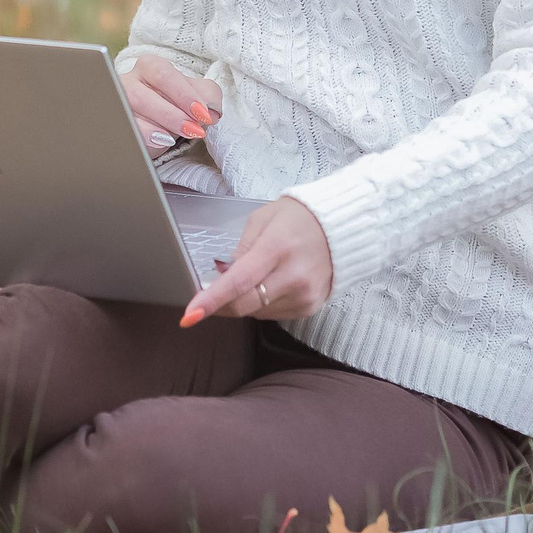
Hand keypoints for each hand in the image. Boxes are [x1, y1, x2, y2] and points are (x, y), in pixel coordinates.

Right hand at [119, 57, 222, 150]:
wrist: (156, 124)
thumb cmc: (173, 103)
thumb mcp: (193, 95)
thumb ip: (208, 95)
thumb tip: (213, 109)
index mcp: (149, 67)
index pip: (163, 74)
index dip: (184, 94)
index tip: (204, 113)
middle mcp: (129, 82)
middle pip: (143, 94)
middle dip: (173, 114)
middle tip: (195, 129)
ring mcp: (119, 104)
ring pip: (131, 112)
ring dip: (160, 126)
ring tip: (183, 135)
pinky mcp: (117, 125)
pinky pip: (127, 130)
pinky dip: (146, 136)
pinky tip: (164, 141)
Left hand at [182, 196, 332, 325]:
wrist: (343, 227)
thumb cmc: (298, 218)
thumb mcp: (262, 220)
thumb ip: (241, 249)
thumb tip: (222, 277)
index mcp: (276, 248)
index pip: (238, 282)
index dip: (211, 300)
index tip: (190, 315)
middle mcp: (293, 276)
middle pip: (244, 305)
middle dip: (220, 304)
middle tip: (207, 297)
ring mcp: (304, 295)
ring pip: (257, 312)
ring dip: (244, 300)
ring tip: (256, 276)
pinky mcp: (311, 307)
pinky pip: (273, 315)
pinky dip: (263, 303)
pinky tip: (272, 284)